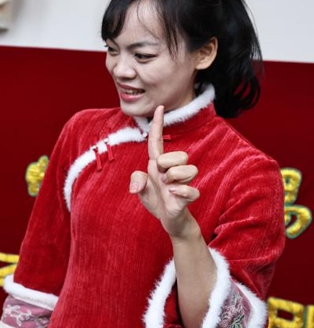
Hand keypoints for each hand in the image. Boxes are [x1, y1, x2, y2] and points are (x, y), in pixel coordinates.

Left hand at [129, 105, 199, 237]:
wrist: (168, 220)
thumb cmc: (156, 200)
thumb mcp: (140, 190)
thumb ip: (137, 182)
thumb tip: (140, 182)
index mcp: (158, 165)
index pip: (157, 141)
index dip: (158, 125)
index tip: (160, 108)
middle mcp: (172, 169)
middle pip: (179, 155)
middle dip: (167, 164)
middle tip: (161, 178)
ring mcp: (183, 181)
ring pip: (188, 169)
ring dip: (174, 179)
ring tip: (167, 188)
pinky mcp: (189, 195)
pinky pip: (190, 189)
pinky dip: (179, 192)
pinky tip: (173, 195)